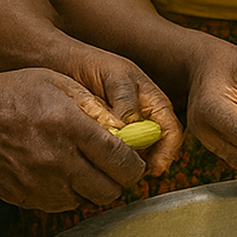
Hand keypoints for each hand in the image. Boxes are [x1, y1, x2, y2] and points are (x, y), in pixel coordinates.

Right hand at [0, 67, 149, 211]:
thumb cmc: (15, 94)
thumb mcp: (59, 83)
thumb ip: (95, 107)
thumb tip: (125, 129)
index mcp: (71, 128)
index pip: (121, 160)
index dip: (136, 166)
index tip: (137, 162)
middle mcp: (58, 160)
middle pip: (109, 189)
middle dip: (120, 182)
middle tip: (117, 170)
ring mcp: (41, 184)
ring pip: (87, 201)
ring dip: (94, 188)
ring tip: (88, 169)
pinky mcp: (26, 198)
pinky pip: (61, 205)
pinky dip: (70, 195)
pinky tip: (63, 174)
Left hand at [50, 40, 183, 176]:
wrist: (65, 65)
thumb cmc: (95, 65)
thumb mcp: (116, 77)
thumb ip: (126, 101)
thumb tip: (129, 129)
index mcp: (155, 105)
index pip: (171, 133)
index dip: (167, 152)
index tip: (155, 168)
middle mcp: (143, 121)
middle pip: (154, 151)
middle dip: (144, 163)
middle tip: (128, 172)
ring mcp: (124, 131)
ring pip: (132, 155)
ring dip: (123, 162)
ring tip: (108, 166)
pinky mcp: (104, 138)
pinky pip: (110, 154)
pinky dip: (104, 158)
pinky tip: (93, 159)